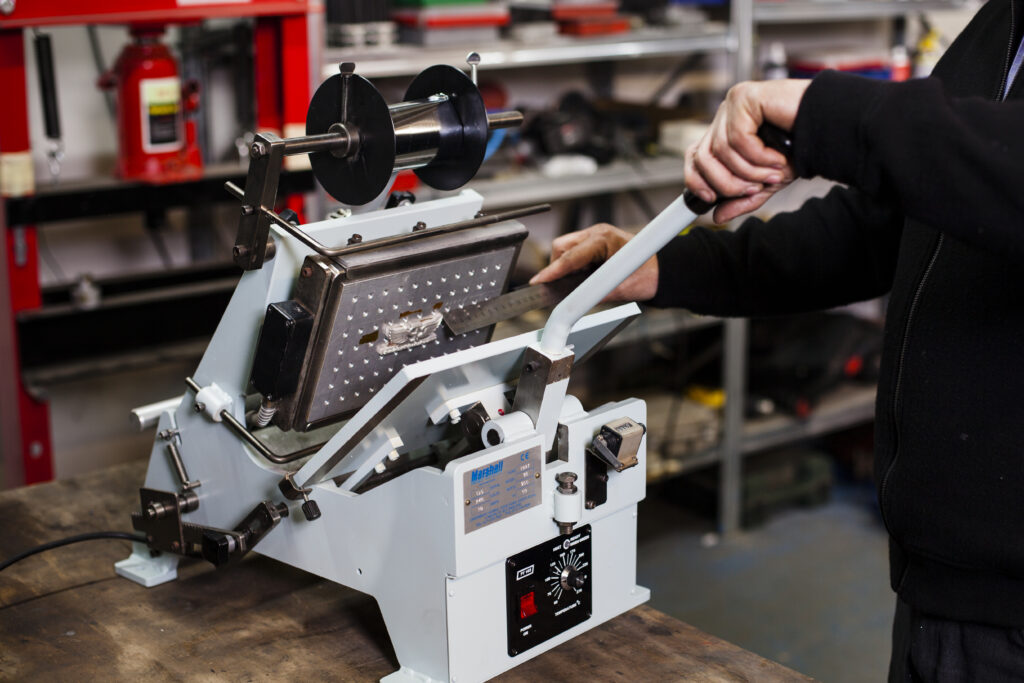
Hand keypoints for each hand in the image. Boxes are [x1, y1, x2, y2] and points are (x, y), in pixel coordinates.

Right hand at [529, 223, 657, 301]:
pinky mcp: (596, 242)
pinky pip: (574, 251)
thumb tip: (571, 301)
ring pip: (565, 248)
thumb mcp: (619, 290)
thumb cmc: (648, 276)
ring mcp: (596, 236)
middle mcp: (598, 233)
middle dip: (557, 267)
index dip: (552, 271)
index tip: (539, 282)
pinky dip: (573, 265)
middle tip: (562, 286)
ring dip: (566, 266)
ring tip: (577, 282)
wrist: (663, 271)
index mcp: (604, 240)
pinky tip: (582, 276)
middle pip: (561, 247)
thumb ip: (592, 295)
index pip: (569, 256)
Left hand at [686, 79, 809, 222]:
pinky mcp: (745, 97)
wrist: (830, 126)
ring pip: (720, 151)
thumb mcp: (766, 182)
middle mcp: (726, 115)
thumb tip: (717, 216)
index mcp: (726, 130)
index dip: (697, 180)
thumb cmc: (801, 147)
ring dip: (748, 171)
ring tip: (773, 174)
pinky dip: (758, 156)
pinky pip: (738, 138)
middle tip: (753, 189)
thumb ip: (742, 198)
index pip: (695, 155)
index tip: (710, 199)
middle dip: (726, 182)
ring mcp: (734, 104)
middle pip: (703, 156)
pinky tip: (777, 158)